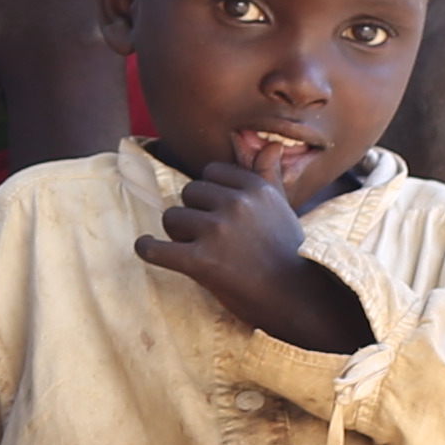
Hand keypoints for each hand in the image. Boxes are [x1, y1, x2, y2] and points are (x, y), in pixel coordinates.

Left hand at [136, 154, 362, 349]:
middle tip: (209, 237)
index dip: (210, 194)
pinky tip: (147, 247)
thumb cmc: (288, 253)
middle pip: (189, 193)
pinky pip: (155, 248)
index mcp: (255, 188)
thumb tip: (272, 145)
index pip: (211, 173)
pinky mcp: (201, 261)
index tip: (218, 213)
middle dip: (193, 213)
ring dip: (177, 233)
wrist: (297, 299)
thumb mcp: (282, 209)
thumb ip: (269, 176)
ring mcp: (217, 231)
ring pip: (171, 217)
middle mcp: (236, 204)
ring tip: (197, 251)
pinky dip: (147, 248)